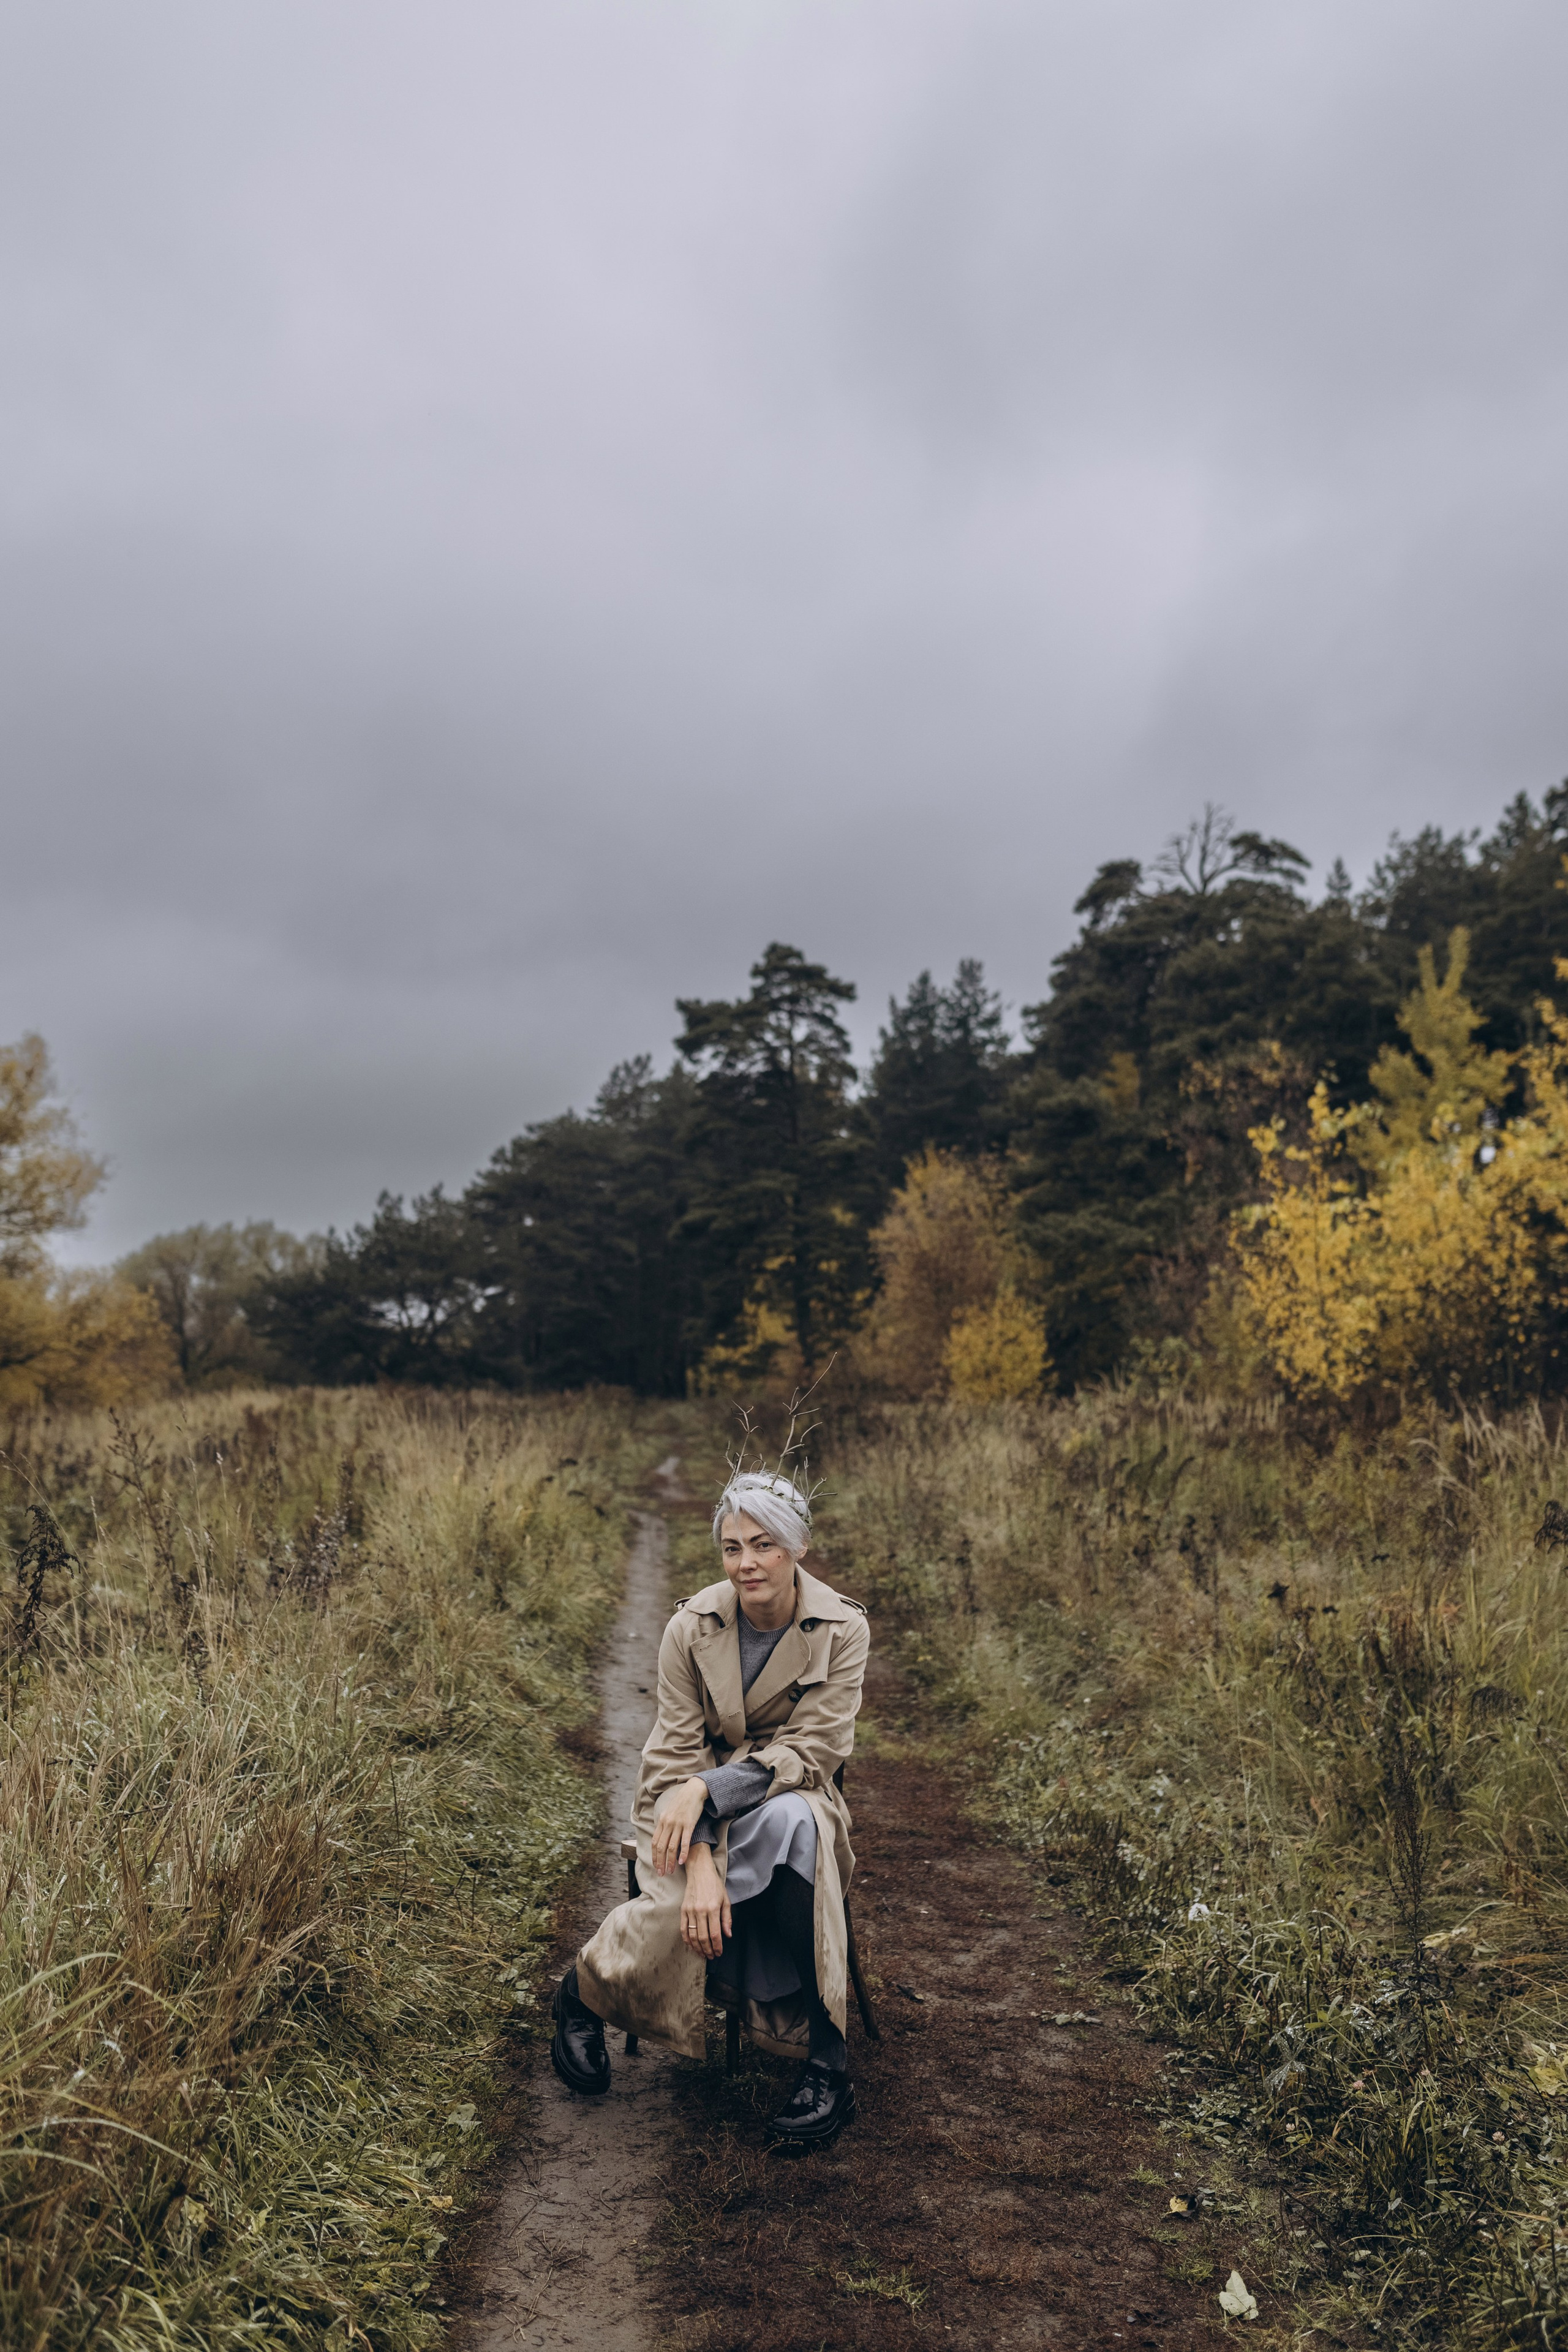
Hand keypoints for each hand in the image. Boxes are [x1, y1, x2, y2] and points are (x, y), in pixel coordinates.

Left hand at [652, 1776, 708, 1875]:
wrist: (693, 1791)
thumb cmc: (682, 1802)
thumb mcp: (668, 1812)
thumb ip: (664, 1824)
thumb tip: (661, 1836)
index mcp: (662, 1821)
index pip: (655, 1842)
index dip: (654, 1856)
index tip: (656, 1866)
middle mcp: (668, 1823)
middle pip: (661, 1847)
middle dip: (660, 1862)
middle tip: (661, 1873)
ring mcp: (678, 1824)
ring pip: (671, 1847)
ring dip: (670, 1861)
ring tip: (671, 1871)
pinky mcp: (689, 1824)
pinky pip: (684, 1842)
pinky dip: (683, 1853)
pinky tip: (682, 1861)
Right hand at [680, 1843, 731, 1959]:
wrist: (699, 1871)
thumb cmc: (714, 1885)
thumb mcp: (725, 1899)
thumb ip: (727, 1918)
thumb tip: (728, 1935)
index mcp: (713, 1908)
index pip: (715, 1933)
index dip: (717, 1946)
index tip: (719, 1953)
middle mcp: (700, 1911)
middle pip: (703, 1937)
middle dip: (708, 1950)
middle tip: (711, 1956)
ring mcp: (690, 1911)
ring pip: (692, 1935)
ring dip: (697, 1948)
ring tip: (702, 1954)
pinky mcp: (683, 1910)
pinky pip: (683, 1929)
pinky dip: (687, 1940)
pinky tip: (691, 1946)